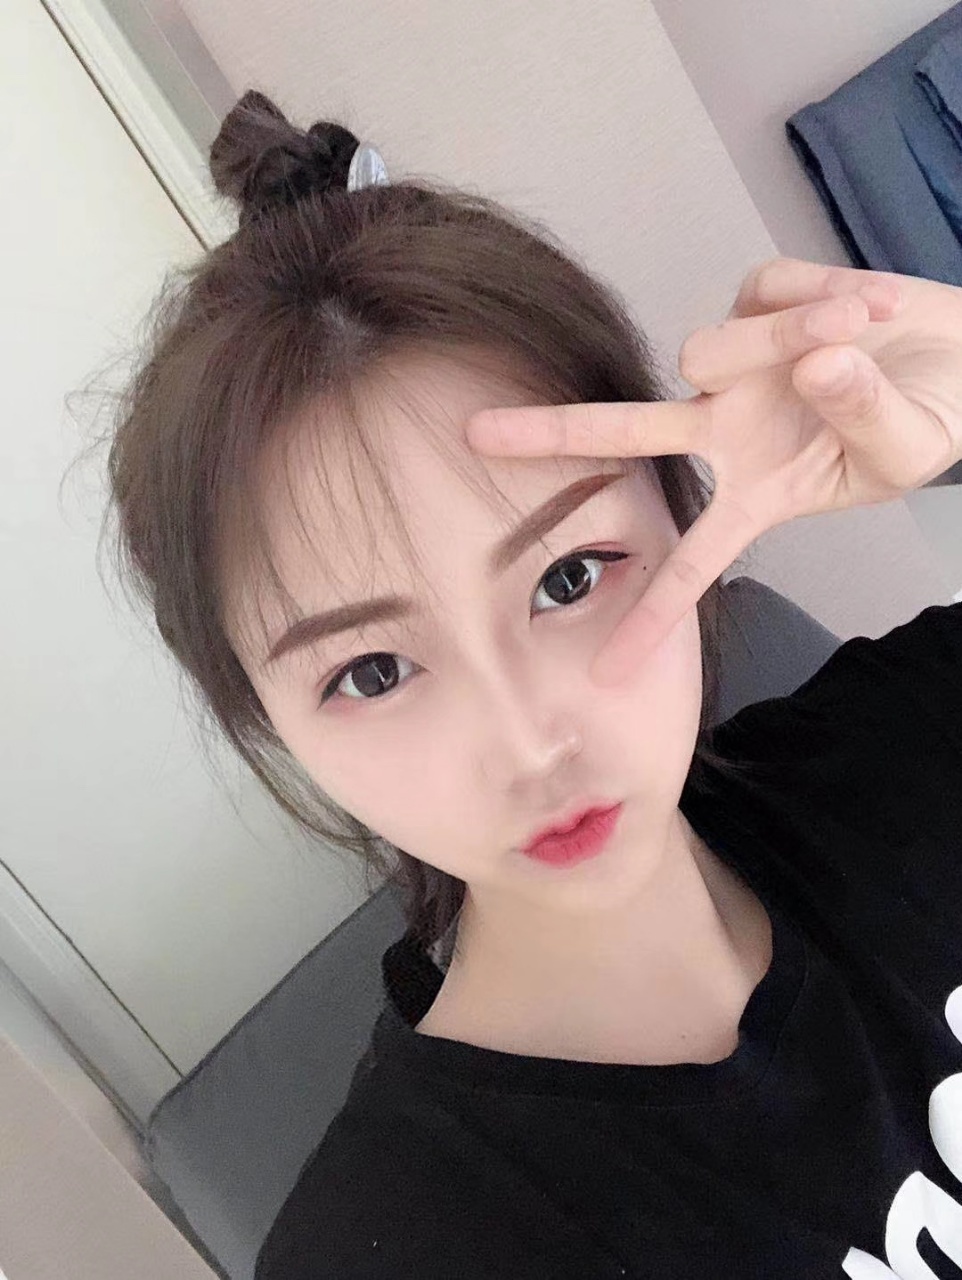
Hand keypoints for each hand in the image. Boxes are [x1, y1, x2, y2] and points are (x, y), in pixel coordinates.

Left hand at [466, 256, 961, 683]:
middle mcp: (725, 430)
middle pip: (621, 431)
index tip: (606, 676)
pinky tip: (858, 309)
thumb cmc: (925, 421)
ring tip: (857, 336)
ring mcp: (733, 368)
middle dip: (550, 433)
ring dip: (787, 340)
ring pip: (708, 350)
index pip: (693, 565)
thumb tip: (816, 364)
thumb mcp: (905, 449)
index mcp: (755, 492)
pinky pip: (765, 292)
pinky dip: (819, 296)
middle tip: (475, 437)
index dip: (654, 620)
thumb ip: (863, 414)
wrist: (957, 362)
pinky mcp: (755, 302)